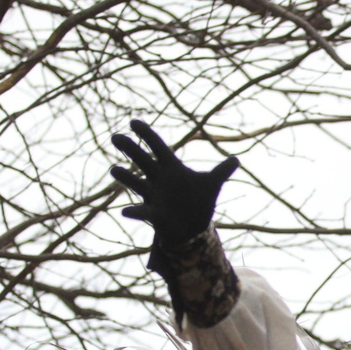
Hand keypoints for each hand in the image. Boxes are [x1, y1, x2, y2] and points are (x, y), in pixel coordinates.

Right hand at [111, 119, 239, 246]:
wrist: (193, 227)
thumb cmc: (199, 201)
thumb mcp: (212, 184)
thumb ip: (222, 171)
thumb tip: (236, 160)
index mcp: (171, 168)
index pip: (158, 146)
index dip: (147, 135)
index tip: (133, 121)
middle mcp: (159, 179)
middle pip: (143, 160)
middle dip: (130, 149)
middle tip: (115, 137)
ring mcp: (154, 196)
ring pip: (136, 183)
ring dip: (126, 177)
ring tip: (114, 170)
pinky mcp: (154, 214)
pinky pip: (142, 211)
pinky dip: (134, 211)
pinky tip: (126, 211)